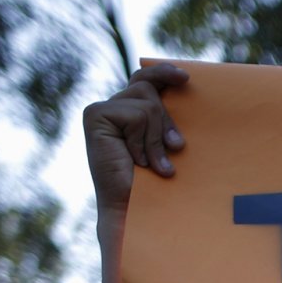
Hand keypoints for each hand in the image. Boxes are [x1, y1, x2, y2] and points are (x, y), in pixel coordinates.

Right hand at [83, 62, 189, 221]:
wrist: (133, 208)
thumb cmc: (153, 182)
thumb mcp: (164, 142)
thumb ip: (164, 116)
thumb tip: (183, 84)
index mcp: (125, 112)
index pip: (144, 80)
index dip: (162, 73)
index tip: (186, 78)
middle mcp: (110, 108)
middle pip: (149, 89)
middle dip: (166, 121)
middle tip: (174, 149)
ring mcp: (100, 110)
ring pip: (147, 104)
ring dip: (155, 138)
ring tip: (151, 163)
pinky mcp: (95, 116)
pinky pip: (137, 116)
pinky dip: (142, 141)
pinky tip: (136, 160)